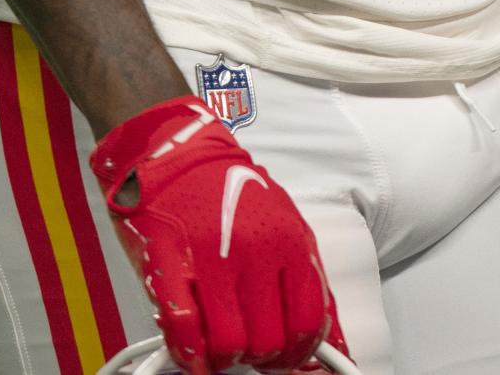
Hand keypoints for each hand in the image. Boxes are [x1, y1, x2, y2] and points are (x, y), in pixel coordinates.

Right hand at [89, 97, 348, 374]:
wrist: (173, 146)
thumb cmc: (225, 187)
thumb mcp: (284, 223)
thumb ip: (305, 279)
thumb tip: (330, 338)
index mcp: (289, 241)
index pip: (308, 324)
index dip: (297, 354)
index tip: (286, 359)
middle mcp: (255, 249)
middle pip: (270, 342)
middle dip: (259, 358)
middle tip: (248, 350)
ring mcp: (211, 256)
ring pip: (230, 345)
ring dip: (224, 357)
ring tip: (219, 344)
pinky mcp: (169, 261)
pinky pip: (184, 329)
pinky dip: (189, 354)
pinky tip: (192, 351)